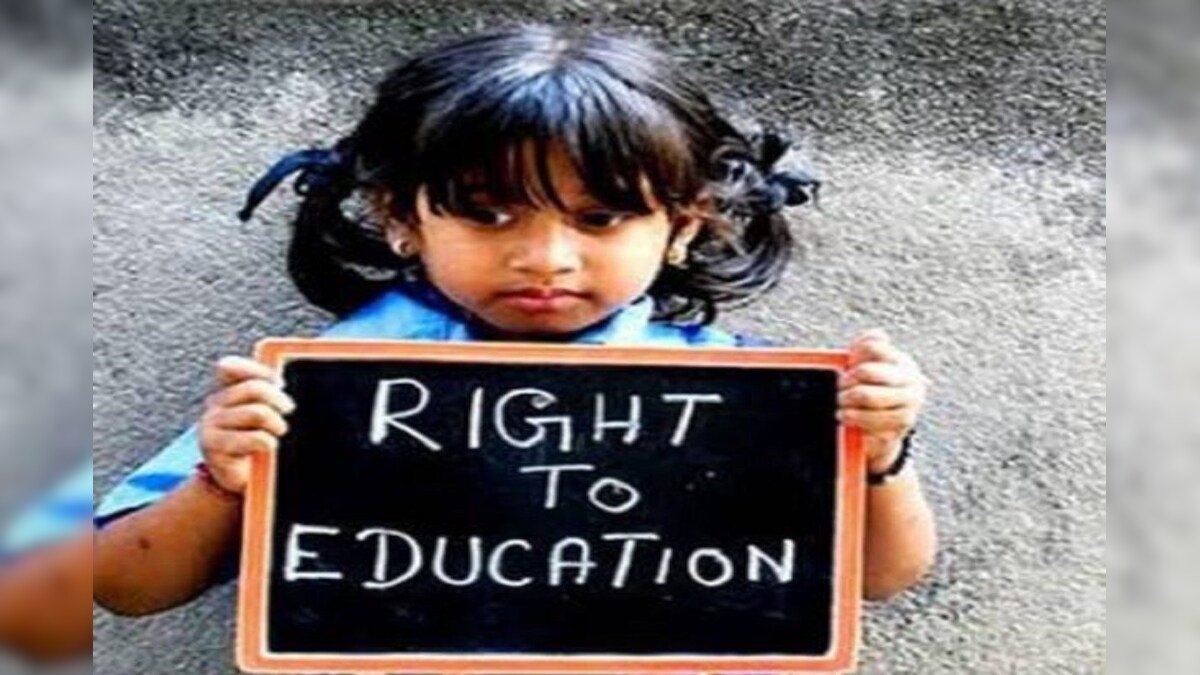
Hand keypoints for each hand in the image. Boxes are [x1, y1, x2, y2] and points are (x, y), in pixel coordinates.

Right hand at [197, 356, 295, 493]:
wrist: (241, 481)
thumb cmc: (257, 444)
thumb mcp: (264, 416)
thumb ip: (269, 396)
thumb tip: (286, 380)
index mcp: (226, 392)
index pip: (229, 368)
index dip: (257, 371)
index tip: (280, 383)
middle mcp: (215, 405)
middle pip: (253, 389)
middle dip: (279, 398)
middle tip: (289, 410)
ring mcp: (211, 426)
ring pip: (256, 412)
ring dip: (277, 423)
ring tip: (280, 432)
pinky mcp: (214, 448)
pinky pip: (254, 438)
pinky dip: (269, 441)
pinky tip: (270, 447)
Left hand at [837, 329, 929, 473]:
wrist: (885, 430)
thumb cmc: (874, 392)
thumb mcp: (869, 367)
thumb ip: (867, 346)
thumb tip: (876, 335)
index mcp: (902, 362)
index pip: (873, 346)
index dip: (854, 355)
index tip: (848, 366)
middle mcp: (911, 380)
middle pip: (867, 371)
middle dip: (847, 380)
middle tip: (840, 387)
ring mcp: (910, 403)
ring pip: (868, 396)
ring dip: (847, 401)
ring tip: (841, 403)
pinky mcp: (903, 424)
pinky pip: (872, 419)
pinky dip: (854, 418)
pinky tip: (845, 416)